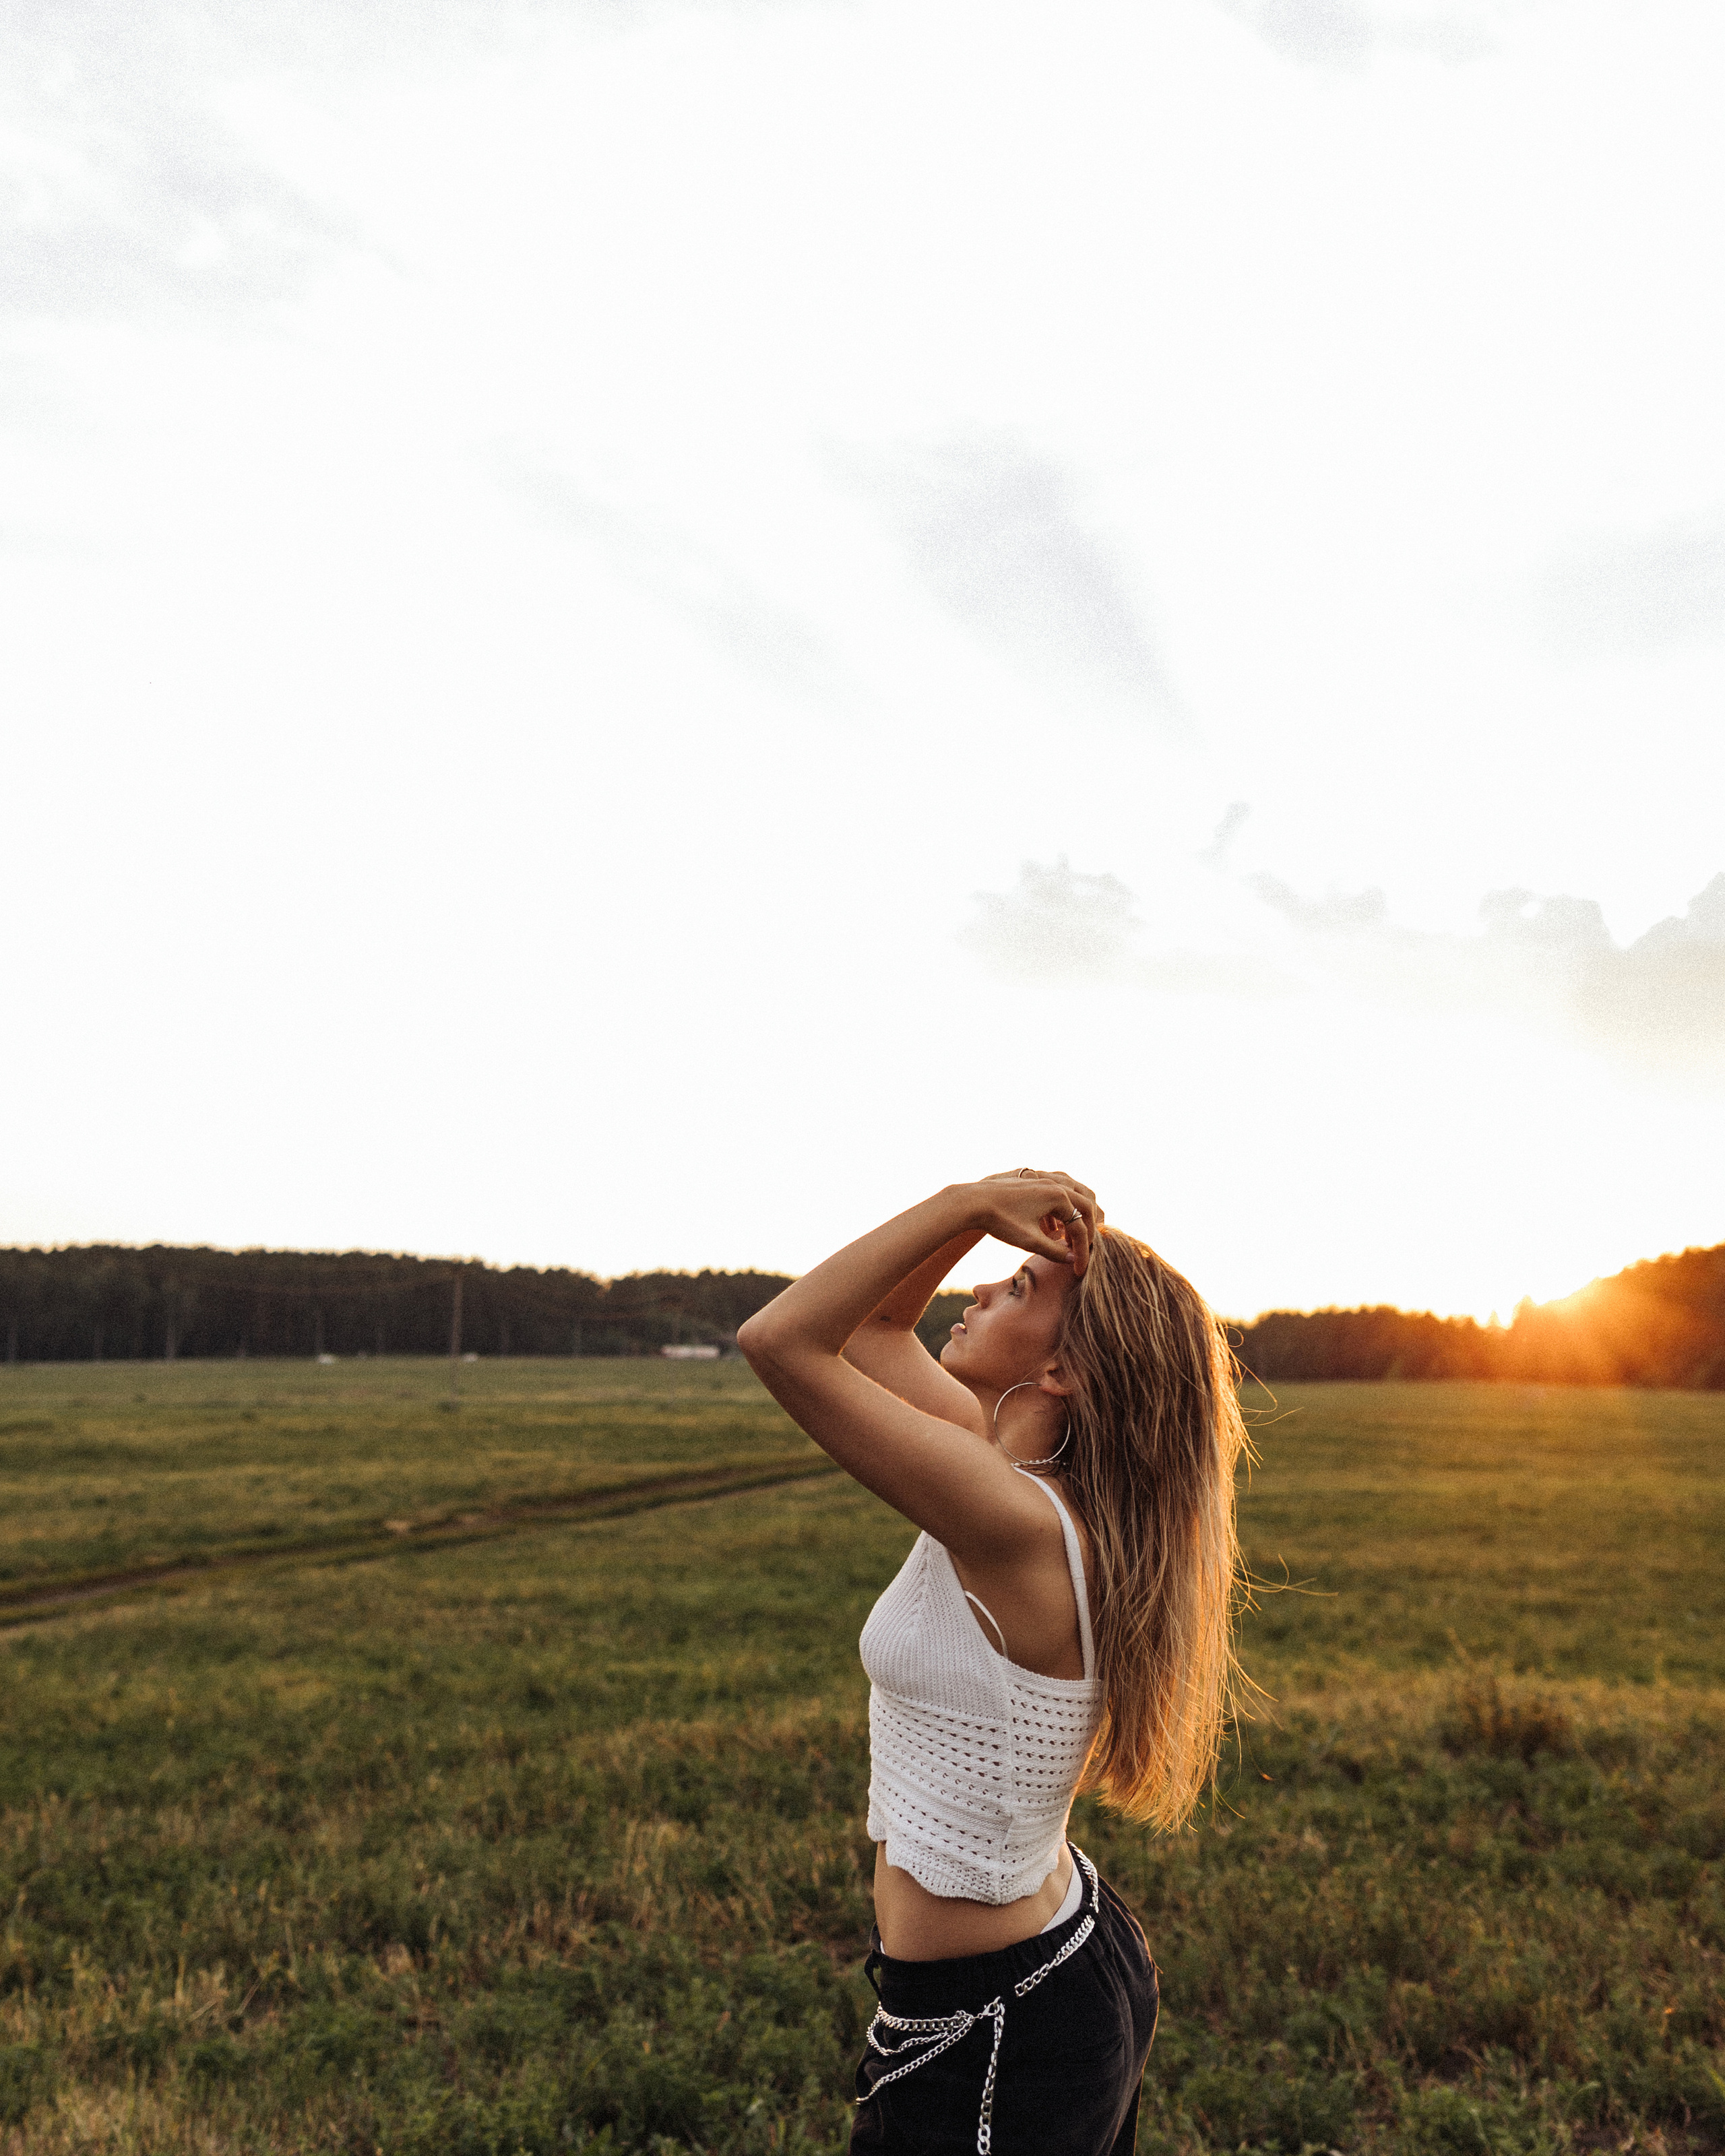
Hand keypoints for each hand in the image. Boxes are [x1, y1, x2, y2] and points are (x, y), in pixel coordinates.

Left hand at [972, 1168, 1101, 1275]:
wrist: (972, 1201)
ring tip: (1075, 1236)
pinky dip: (1063, 1208)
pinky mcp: (1032, 1181)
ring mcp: (1043, 1180)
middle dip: (1089, 1229)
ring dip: (1078, 1215)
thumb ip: (1054, 1251)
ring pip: (1074, 1195)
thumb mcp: (1029, 1241)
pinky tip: (1053, 1226)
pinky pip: (1058, 1192)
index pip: (1079, 1228)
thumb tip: (1072, 1260)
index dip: (1081, 1251)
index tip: (1079, 1269)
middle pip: (1085, 1206)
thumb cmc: (1001, 1221)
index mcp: (1058, 1196)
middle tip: (1088, 1249)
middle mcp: (1054, 1184)